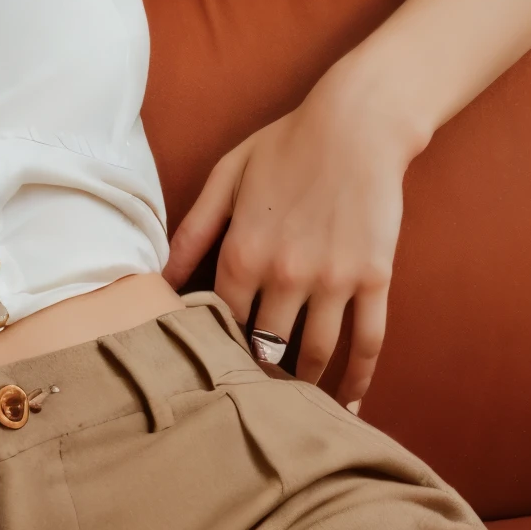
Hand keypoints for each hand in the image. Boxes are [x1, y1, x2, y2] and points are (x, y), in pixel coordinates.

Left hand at [162, 73, 424, 410]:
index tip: (212, 361)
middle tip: (250, 393)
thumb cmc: (285, 145)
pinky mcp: (373, 279)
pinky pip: (367, 343)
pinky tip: (348, 405)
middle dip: (255, 372)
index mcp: (242, 252)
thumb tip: (157, 279)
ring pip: (312, 354)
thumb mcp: (226, 177)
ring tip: (291, 403)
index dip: (215, 343)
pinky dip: (358, 380)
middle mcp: (285, 275)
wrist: (357, 124)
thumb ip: (191, 232)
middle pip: (263, 346)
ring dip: (300, 385)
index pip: (219, 321)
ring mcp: (333, 281)